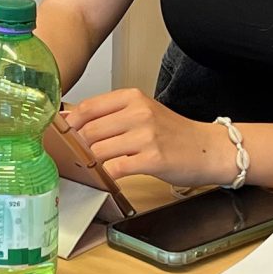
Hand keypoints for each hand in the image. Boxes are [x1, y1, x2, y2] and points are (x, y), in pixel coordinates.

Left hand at [61, 90, 227, 187]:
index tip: (63, 135)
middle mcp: (138, 113)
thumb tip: (72, 121)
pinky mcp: (151, 159)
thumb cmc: (173, 134)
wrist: (208, 149)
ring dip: (92, 162)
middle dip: (80, 146)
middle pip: (89, 130)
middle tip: (79, 156)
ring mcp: (145, 136)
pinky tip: (109, 176)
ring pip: (98, 150)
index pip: (88, 107)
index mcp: (133, 97)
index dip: (71, 124)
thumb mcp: (143, 113)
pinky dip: (106, 175)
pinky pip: (115, 168)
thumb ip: (111, 115)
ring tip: (96, 166)